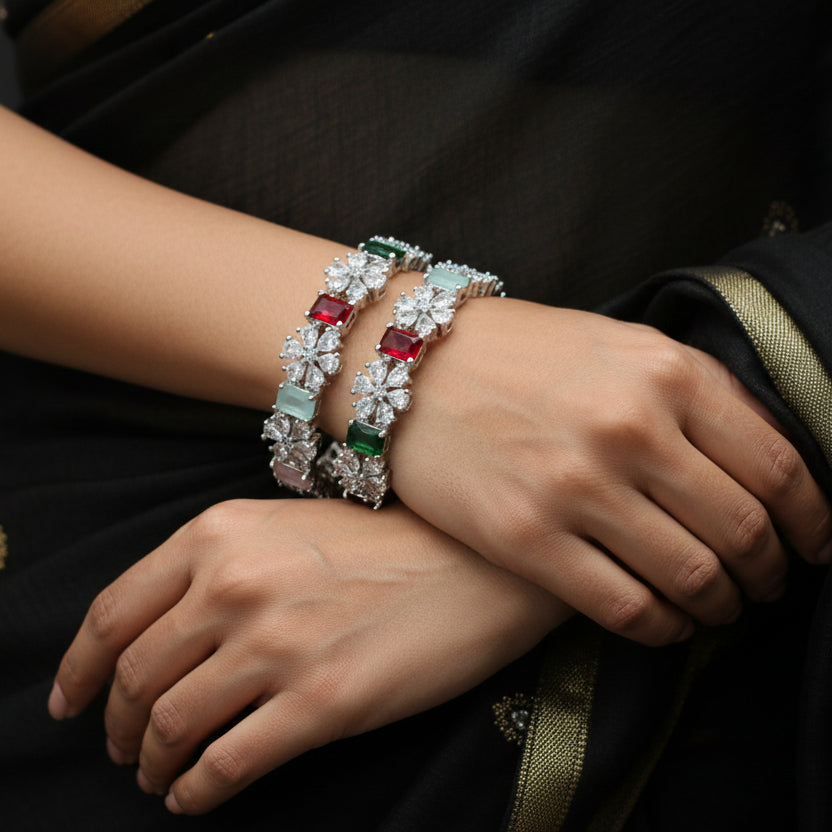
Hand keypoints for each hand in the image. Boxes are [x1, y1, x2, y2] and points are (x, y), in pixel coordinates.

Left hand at [48, 498, 563, 814]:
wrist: (474, 563)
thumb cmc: (386, 541)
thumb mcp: (287, 525)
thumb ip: (217, 564)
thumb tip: (161, 631)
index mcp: (219, 533)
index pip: (113, 614)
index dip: (78, 669)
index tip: (69, 702)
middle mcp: (236, 585)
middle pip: (137, 678)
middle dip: (117, 726)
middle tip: (121, 748)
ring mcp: (277, 645)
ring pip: (172, 727)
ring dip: (152, 764)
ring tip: (157, 776)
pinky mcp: (321, 703)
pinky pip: (226, 765)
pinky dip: (196, 791)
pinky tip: (195, 796)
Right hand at [391, 300, 831, 644]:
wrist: (411, 363)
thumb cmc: (517, 353)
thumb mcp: (617, 344)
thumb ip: (694, 393)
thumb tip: (764, 461)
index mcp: (664, 372)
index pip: (778, 466)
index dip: (813, 522)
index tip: (814, 546)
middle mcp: (629, 429)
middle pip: (743, 531)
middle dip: (771, 572)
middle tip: (767, 585)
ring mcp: (575, 487)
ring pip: (692, 578)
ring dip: (721, 606)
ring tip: (718, 607)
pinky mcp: (525, 537)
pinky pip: (625, 608)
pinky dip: (662, 628)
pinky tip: (664, 622)